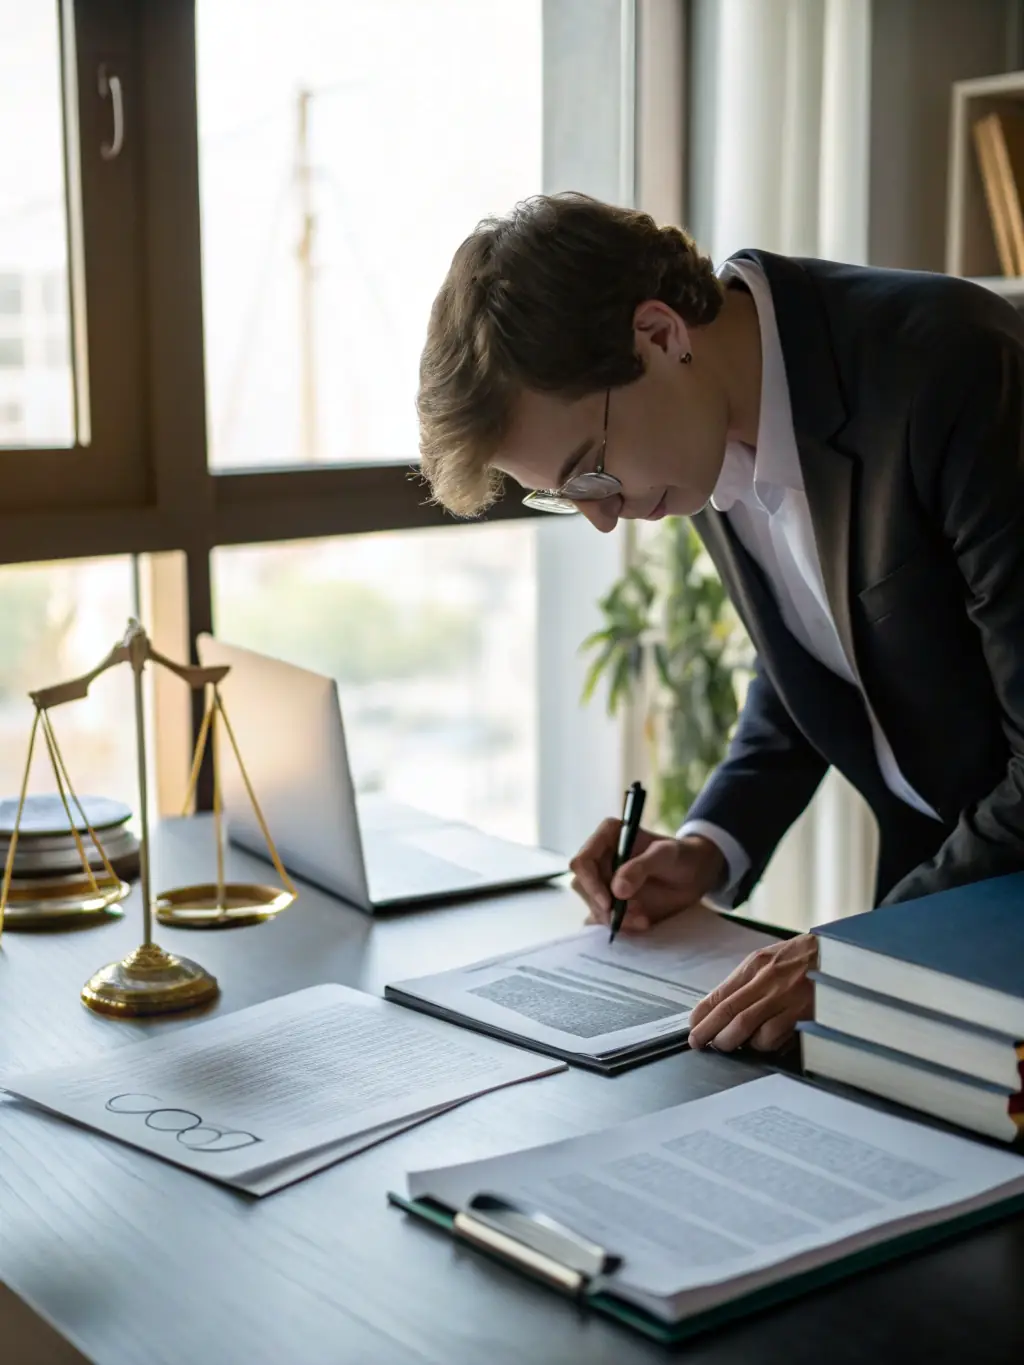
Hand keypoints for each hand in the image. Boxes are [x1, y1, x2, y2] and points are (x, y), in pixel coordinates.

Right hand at [569, 821, 725, 932]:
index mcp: (606, 837)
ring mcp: (604, 881)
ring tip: (643, 921)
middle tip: (632, 918)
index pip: (583, 861)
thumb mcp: (666, 855)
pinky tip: (640, 924)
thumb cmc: (681, 855)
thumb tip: (616, 890)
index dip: (590, 884)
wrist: (695, 874)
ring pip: (594, 906)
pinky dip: (620, 926)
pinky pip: (604, 918)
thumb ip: (641, 868)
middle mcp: (600, 858)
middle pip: (583, 887)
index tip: (609, 903)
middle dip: (604, 907)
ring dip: (616, 919)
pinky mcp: (612, 901)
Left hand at [687, 933, 817, 1051]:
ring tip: (728, 1046)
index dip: (702, 1014)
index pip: (721, 993)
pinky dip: (762, 1044)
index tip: (692, 1026)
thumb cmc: (808, 958)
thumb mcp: (774, 959)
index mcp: (757, 964)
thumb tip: (725, 1006)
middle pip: (728, 1012)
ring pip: (746, 1027)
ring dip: (733, 1041)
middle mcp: (767, 979)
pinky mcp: (802, 1012)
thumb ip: (751, 980)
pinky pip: (773, 1035)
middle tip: (699, 1043)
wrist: (844, 955)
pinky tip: (762, 1044)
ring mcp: (785, 996)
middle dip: (709, 1031)